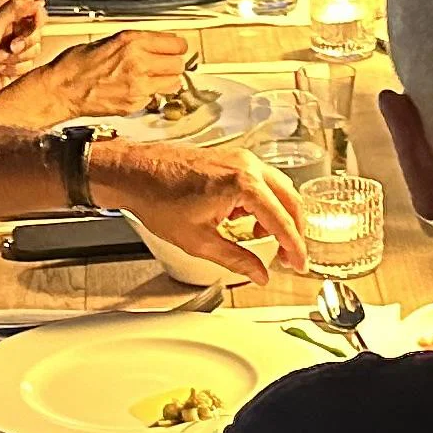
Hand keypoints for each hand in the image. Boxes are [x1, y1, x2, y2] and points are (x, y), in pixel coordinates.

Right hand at [39, 29, 195, 117]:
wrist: (61, 90)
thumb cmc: (77, 65)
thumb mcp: (109, 41)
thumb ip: (135, 43)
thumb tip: (156, 45)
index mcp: (132, 42)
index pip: (176, 44)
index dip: (176, 47)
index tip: (175, 48)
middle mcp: (139, 63)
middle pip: (178, 64)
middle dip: (172, 63)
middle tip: (164, 64)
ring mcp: (138, 86)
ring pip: (173, 83)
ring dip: (167, 80)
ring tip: (153, 78)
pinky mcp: (134, 104)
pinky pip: (155, 97)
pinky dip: (151, 94)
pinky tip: (136, 89)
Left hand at [95, 144, 307, 283]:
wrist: (133, 173)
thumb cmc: (158, 199)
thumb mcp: (199, 241)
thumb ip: (236, 259)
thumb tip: (260, 273)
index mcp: (243, 184)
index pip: (282, 220)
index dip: (295, 247)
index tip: (299, 264)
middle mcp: (247, 165)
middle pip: (290, 200)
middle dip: (294, 231)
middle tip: (289, 256)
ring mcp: (241, 158)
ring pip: (279, 189)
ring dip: (280, 215)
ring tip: (269, 241)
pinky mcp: (232, 158)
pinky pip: (263, 181)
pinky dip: (266, 202)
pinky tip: (250, 221)